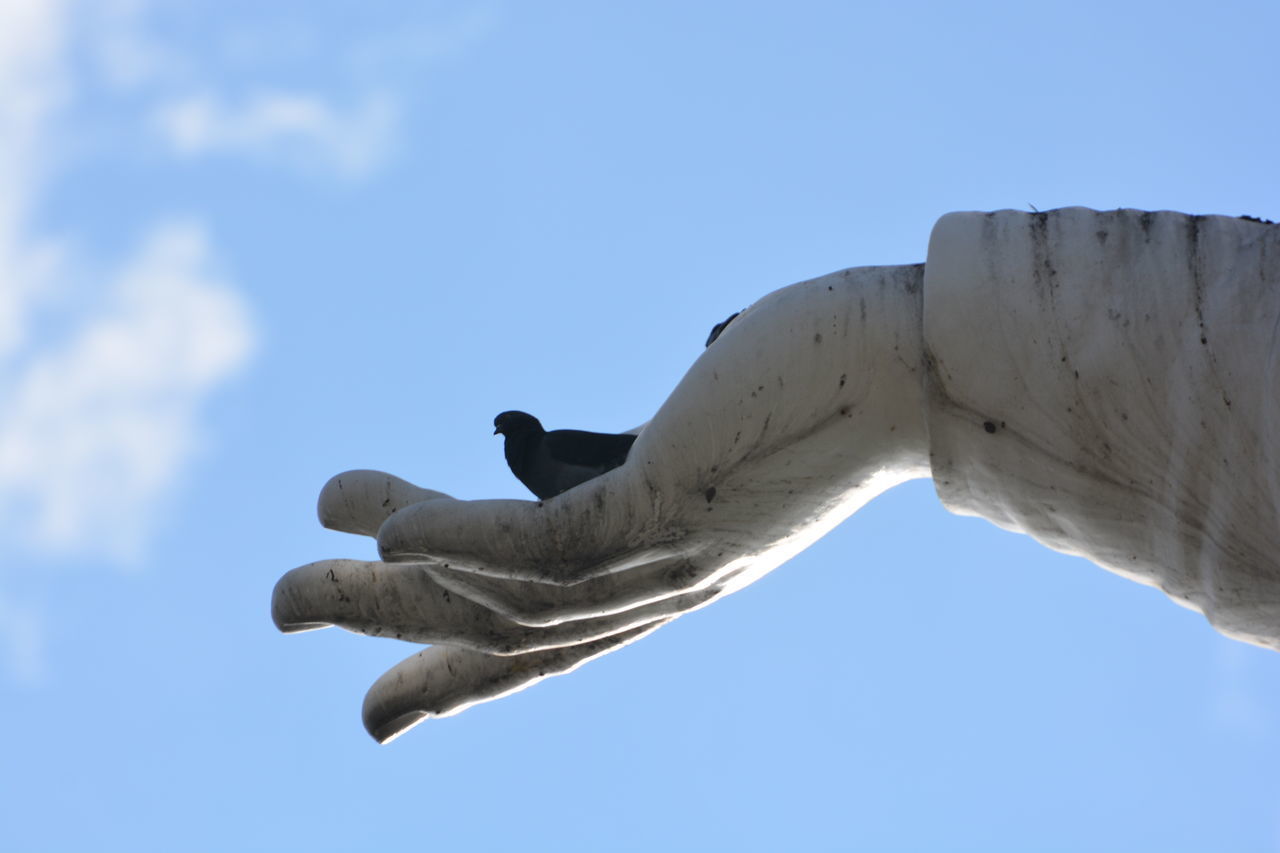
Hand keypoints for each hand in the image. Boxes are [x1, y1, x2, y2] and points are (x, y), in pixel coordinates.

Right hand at [272, 263, 930, 741]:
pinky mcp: (673, 503)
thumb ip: (609, 459)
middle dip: (389, 645)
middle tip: (284, 619)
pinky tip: (384, 525)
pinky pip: (547, 544)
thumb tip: (529, 444)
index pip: (547, 641)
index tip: (379, 711)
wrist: (913, 362)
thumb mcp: (690, 434)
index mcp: (665, 573)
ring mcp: (667, 553)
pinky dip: (458, 538)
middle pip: (506, 634)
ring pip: (506, 601)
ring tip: (291, 583)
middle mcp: (663, 584)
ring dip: (386, 595)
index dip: (454, 675)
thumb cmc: (814, 380)